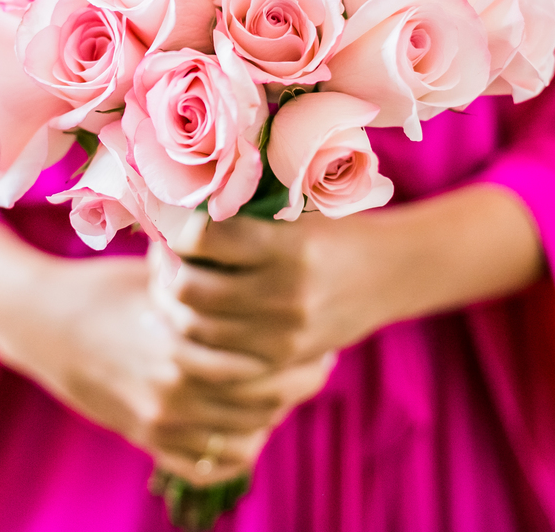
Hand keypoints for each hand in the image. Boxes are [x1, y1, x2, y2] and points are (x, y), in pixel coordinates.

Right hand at [0, 220, 334, 484]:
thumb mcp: (156, 271)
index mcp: (180, 341)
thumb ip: (206, 267)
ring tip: (289, 390)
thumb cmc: (106, 288)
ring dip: (272, 415)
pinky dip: (234, 448)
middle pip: (262, 402)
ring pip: (241, 435)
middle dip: (297, 385)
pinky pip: (206, 464)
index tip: (320, 339)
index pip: (264, 362)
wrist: (43, 327)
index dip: (301, 354)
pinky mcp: (145, 440)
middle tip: (318, 365)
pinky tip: (249, 424)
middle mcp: (171, 389)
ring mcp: (158, 421)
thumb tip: (257, 232)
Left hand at [157, 185, 545, 369]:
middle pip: (190, 288)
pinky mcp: (282, 358)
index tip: (168, 219)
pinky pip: (216, 356)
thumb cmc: (335, 227)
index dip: (174, 228)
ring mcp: (284, 333)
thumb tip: (176, 195)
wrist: (392, 273)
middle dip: (166, 269)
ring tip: (172, 283)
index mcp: (289, 247)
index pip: (204, 237)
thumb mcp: (299, 206)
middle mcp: (286, 294)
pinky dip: (195, 335)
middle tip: (162, 254)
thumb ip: (245, 206)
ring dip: (172, 304)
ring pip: (195, 326)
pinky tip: (192, 314)